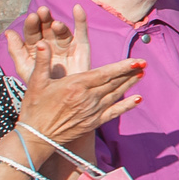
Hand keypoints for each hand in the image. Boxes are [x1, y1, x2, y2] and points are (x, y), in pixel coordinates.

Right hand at [11, 7, 143, 148]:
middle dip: (130, 72)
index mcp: (75, 85)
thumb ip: (42, 61)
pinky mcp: (93, 123)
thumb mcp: (35, 82)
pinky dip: (126, 106)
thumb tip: (42, 42)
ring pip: (116, 95)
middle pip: (114, 83)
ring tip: (141, 75)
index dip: (122, 67)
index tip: (136, 61)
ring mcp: (92, 111)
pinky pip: (113, 113)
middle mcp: (88, 98)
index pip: (104, 74)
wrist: (35, 137)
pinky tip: (138, 100)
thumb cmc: (34, 108)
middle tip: (144, 63)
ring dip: (130, 85)